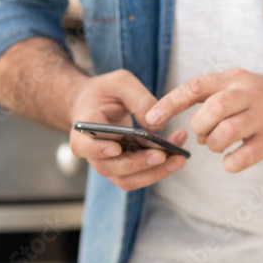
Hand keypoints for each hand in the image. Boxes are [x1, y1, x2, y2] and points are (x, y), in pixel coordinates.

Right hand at [68, 69, 187, 190]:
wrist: (95, 106)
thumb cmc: (105, 93)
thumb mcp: (120, 82)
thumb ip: (138, 98)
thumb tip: (156, 127)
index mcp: (84, 127)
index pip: (83, 145)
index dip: (97, 150)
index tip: (116, 147)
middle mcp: (91, 152)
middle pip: (110, 168)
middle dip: (138, 164)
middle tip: (163, 154)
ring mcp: (106, 164)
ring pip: (126, 180)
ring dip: (154, 173)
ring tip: (179, 158)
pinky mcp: (122, 170)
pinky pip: (139, 178)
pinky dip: (159, 170)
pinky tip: (177, 155)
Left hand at [144, 69, 262, 172]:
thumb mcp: (238, 89)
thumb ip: (210, 102)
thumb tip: (187, 129)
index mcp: (233, 80)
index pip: (195, 87)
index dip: (169, 104)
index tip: (151, 120)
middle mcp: (248, 94)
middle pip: (212, 109)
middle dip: (200, 127)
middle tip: (204, 134)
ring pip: (226, 132)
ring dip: (214, 145)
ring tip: (219, 145)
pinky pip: (243, 157)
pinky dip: (230, 163)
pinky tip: (232, 161)